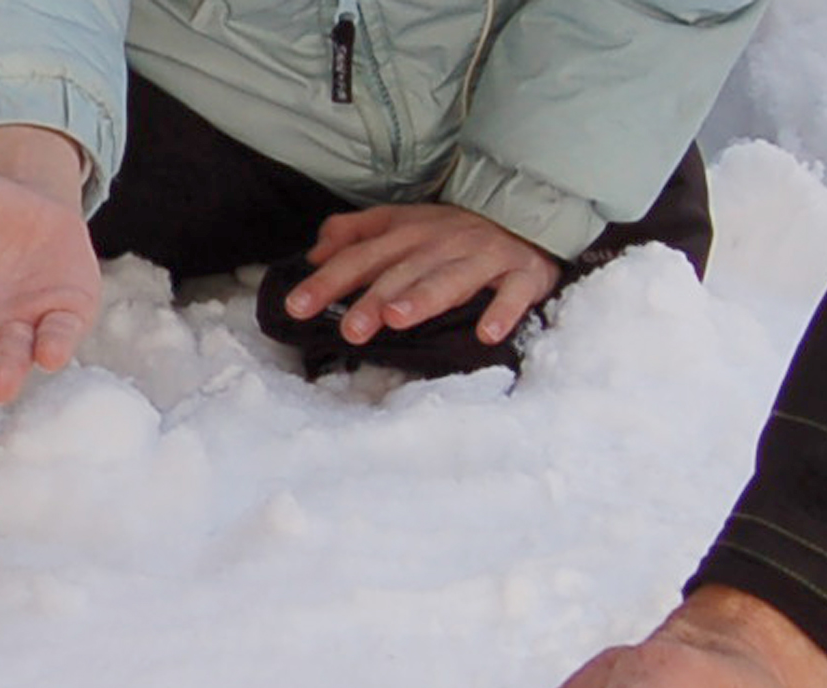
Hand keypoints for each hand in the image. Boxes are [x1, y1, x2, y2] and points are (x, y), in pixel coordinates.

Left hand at [281, 204, 561, 349]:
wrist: (529, 213)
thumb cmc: (456, 232)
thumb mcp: (403, 224)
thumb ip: (357, 234)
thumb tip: (315, 251)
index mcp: (410, 232)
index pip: (361, 257)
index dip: (329, 281)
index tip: (297, 307)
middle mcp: (442, 243)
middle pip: (402, 272)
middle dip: (374, 299)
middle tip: (350, 329)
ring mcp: (483, 258)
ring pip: (450, 279)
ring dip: (424, 298)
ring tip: (398, 320)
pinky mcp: (521, 275)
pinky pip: (511, 294)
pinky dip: (502, 312)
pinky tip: (487, 334)